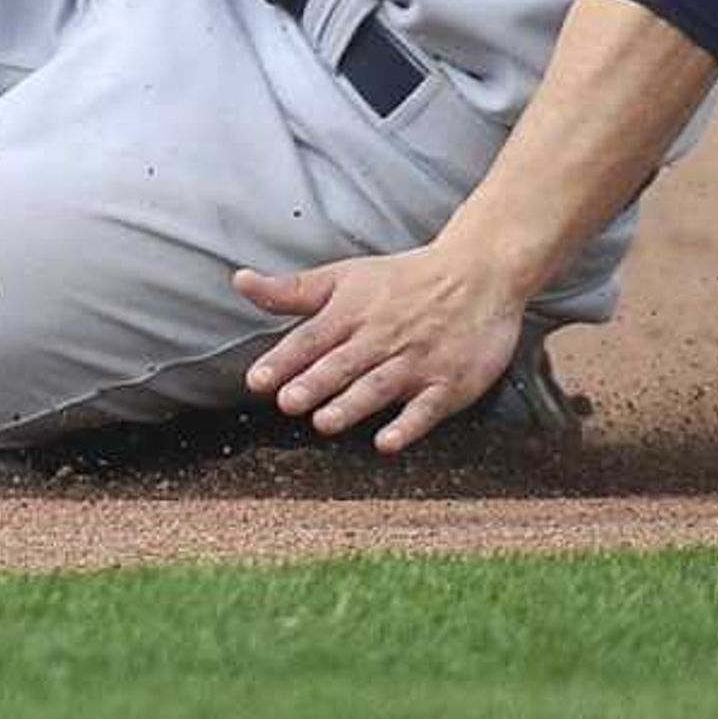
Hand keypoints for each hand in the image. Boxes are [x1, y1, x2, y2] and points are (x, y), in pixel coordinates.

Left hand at [232, 244, 528, 452]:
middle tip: (288, 402)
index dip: (283, 360)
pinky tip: (387, 443)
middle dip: (314, 383)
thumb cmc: (402, 280)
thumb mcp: (343, 277)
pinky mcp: (449, 383)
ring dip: (351, 405)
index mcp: (351, 313)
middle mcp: (381, 338)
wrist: (478, 275)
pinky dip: (407, 426)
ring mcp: (416, 361)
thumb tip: (239, 281)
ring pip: (379, 386)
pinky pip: (426, 408)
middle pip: (343, 364)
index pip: (310, 339)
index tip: (257, 380)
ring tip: (323, 422)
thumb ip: (291, 290)